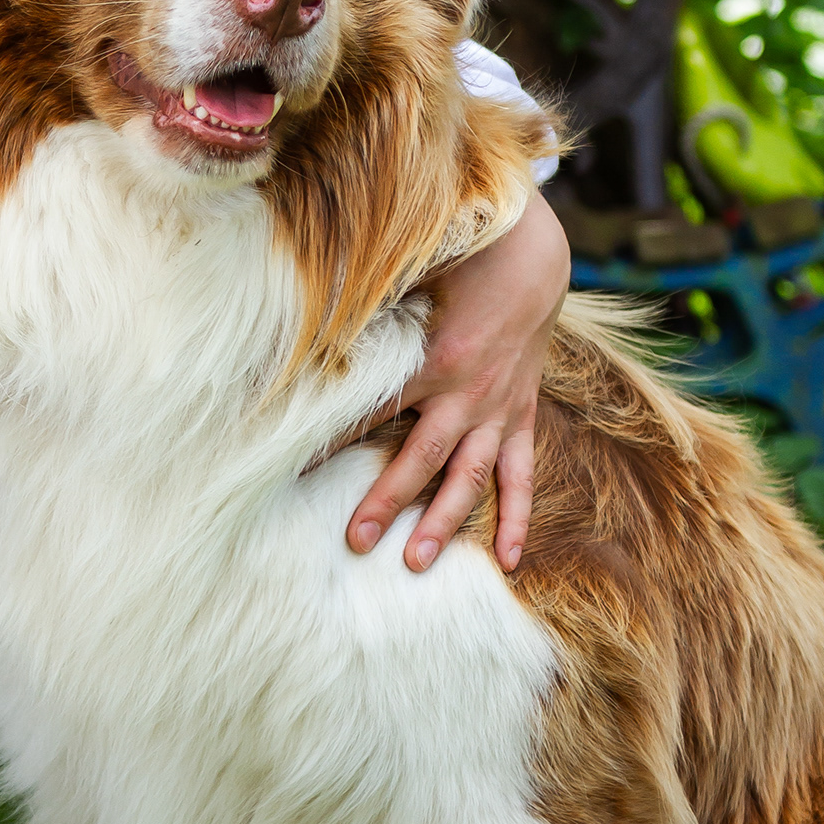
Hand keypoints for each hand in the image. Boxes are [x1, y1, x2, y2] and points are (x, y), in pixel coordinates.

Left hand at [346, 186, 568, 574]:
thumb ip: (367, 299)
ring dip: (444, 522)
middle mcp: (466, 393)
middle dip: (387, 501)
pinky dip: (517, 517)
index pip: (371, 408)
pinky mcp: (521, 417)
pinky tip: (509, 560)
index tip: (291, 468)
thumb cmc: (460, 264)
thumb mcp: (411, 276)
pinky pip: (521, 474)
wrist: (532, 261)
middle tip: (354, 541)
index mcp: (433, 359)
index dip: (331, 438)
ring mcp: (496, 410)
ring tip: (416, 563)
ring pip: (469, 477)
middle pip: (421, 458)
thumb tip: (310, 312)